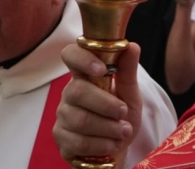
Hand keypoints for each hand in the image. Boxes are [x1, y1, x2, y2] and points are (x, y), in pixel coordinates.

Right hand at [53, 43, 141, 163]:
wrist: (117, 148)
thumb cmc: (121, 117)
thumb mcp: (130, 95)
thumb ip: (128, 72)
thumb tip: (132, 46)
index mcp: (84, 76)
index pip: (70, 55)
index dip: (82, 58)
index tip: (101, 69)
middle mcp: (69, 93)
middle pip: (78, 91)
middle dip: (106, 104)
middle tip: (124, 113)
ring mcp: (63, 116)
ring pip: (80, 119)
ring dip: (108, 128)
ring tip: (123, 132)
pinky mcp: (61, 138)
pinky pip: (79, 142)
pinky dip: (101, 144)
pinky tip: (112, 144)